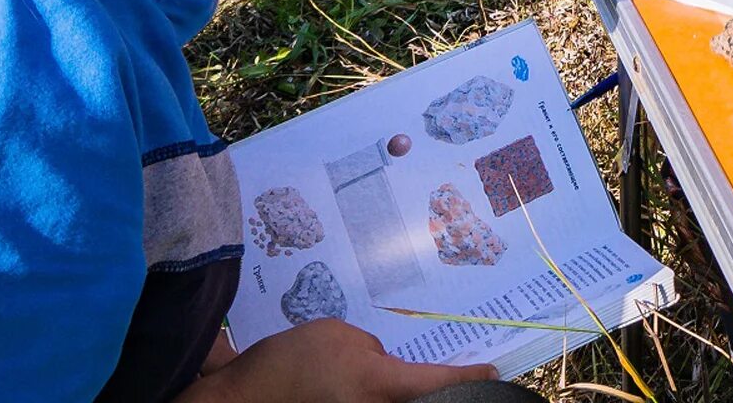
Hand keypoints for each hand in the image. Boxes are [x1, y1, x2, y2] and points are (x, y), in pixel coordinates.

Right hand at [177, 320, 496, 402]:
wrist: (238, 401)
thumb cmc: (287, 364)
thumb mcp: (337, 336)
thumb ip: (372, 350)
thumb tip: (383, 366)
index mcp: (380, 384)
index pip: (439, 382)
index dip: (471, 376)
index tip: (494, 370)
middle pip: (421, 401)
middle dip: (440, 389)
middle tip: (458, 374)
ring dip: (406, 395)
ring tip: (401, 376)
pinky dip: (382, 398)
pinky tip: (364, 386)